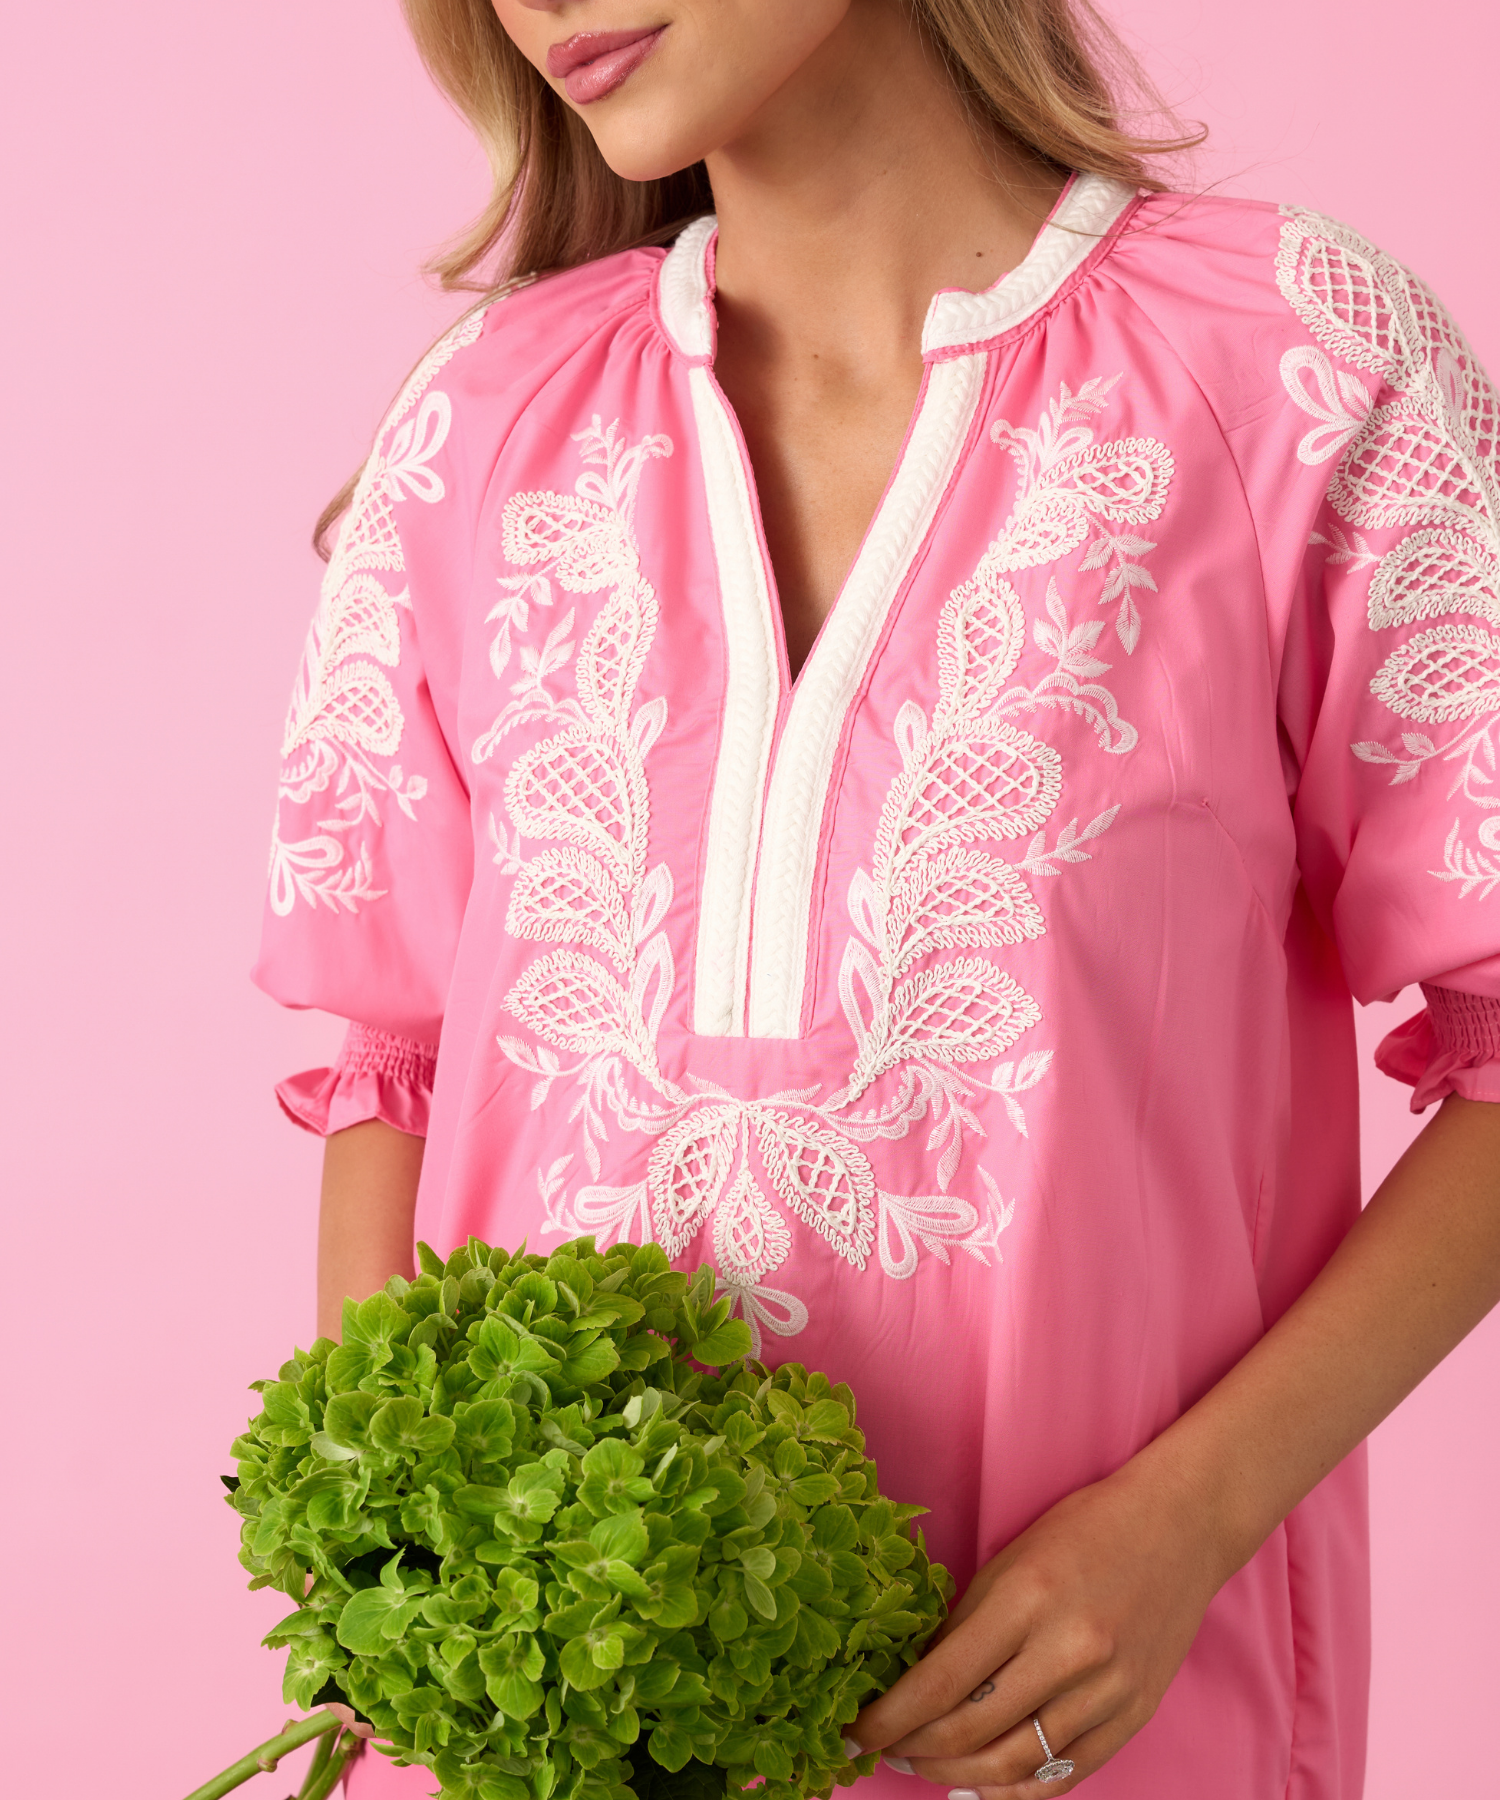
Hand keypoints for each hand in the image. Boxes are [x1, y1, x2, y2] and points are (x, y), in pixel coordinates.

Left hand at [848, 1460, 1232, 1795]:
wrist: (1179, 1526)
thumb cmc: (1085, 1529)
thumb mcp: (1012, 1560)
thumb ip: (968, 1624)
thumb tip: (916, 1684)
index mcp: (1027, 1598)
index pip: (941, 1681)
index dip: (889, 1719)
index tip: (853, 1736)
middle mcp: (1069, 1649)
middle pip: (973, 1729)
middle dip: (916, 1750)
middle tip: (885, 1751)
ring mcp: (1108, 1689)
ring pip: (1016, 1763)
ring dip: (958, 1774)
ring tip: (925, 1766)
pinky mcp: (1134, 1714)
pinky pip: (1066, 1773)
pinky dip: (1017, 1790)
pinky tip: (982, 1785)